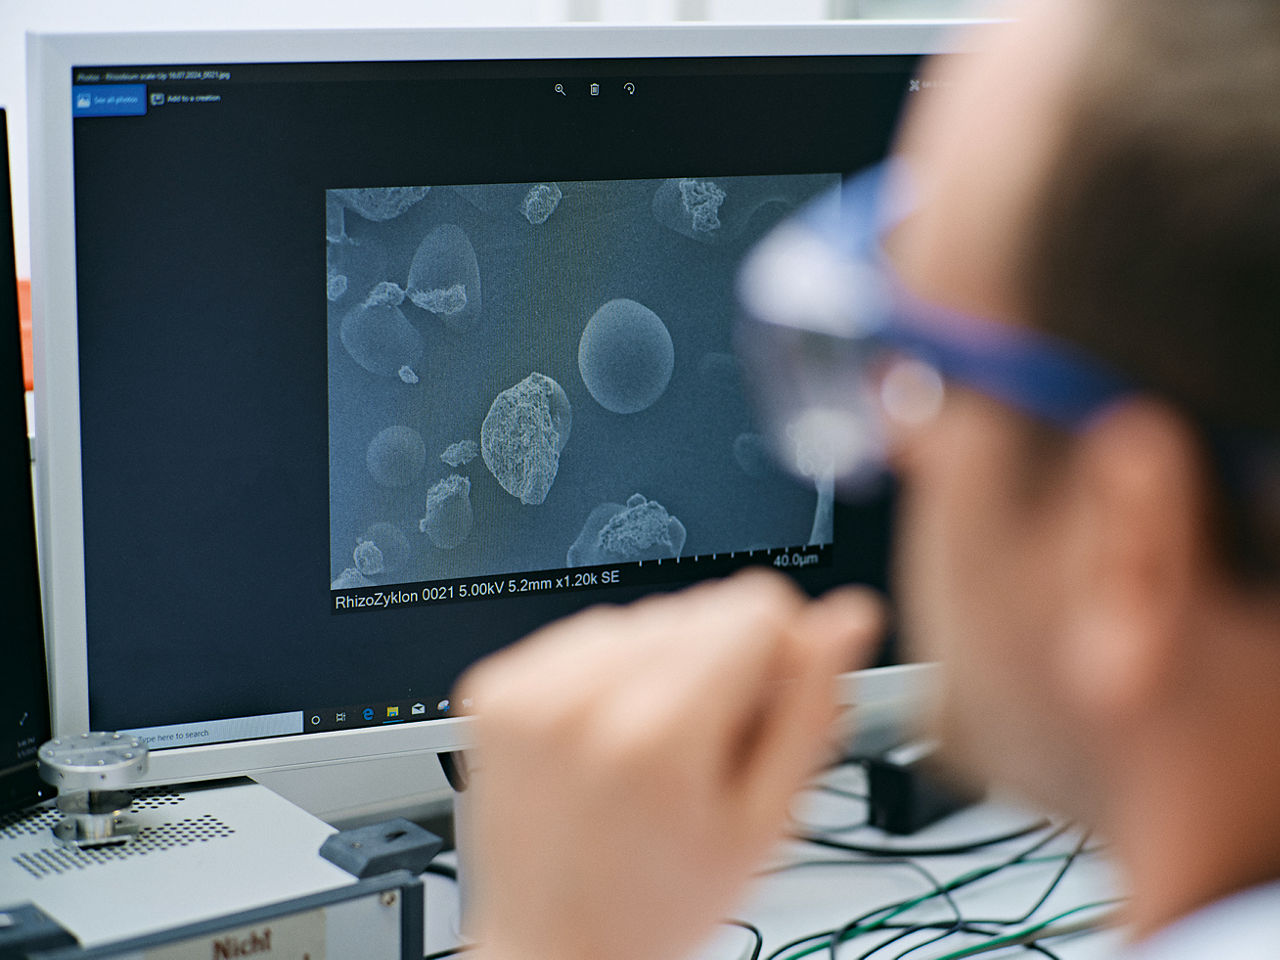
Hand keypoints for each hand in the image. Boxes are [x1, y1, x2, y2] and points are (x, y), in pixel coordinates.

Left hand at [455, 568, 882, 959]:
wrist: (551, 946)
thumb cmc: (657, 905)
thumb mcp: (764, 823)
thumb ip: (810, 708)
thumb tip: (845, 618)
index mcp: (659, 734)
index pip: (756, 604)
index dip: (781, 653)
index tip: (764, 711)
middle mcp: (582, 696)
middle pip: (701, 606)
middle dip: (721, 665)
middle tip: (701, 752)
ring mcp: (530, 687)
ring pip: (645, 616)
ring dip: (663, 667)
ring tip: (650, 751)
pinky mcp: (498, 684)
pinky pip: (587, 634)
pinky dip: (608, 673)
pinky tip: (607, 738)